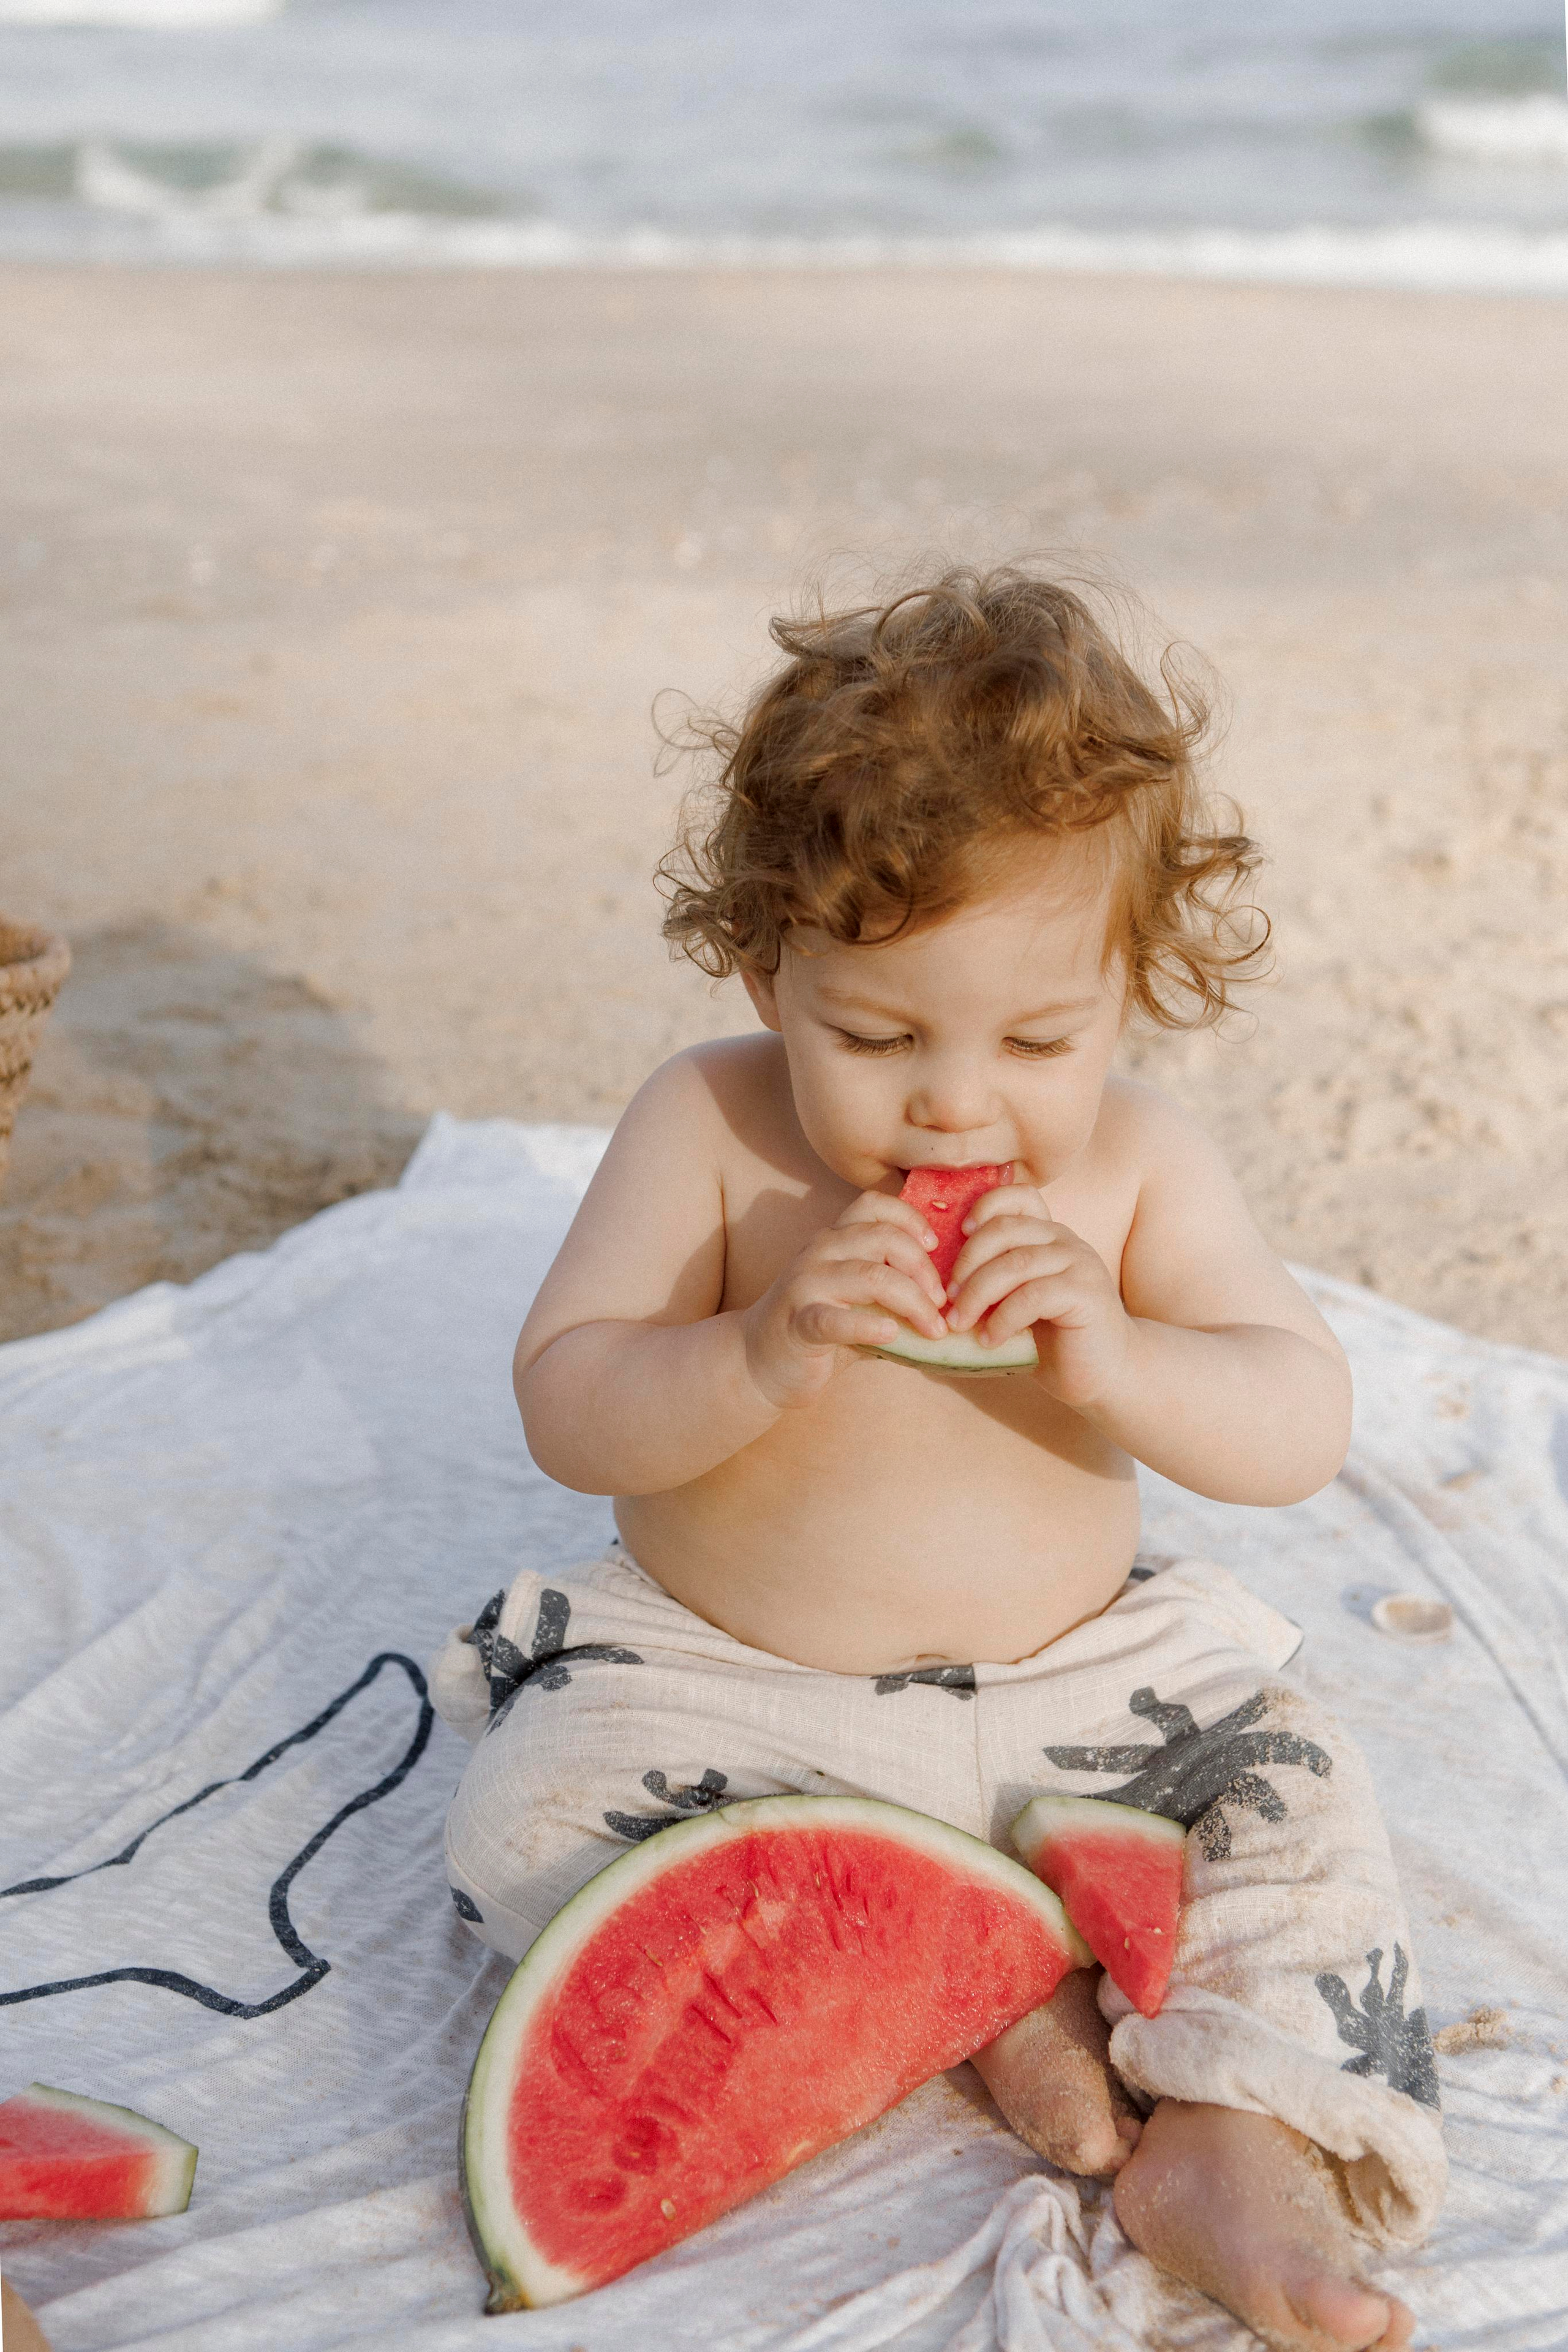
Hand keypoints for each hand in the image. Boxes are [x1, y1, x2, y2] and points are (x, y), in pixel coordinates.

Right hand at [741, 1190, 950, 1409]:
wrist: (759, 1362)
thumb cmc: (819, 1329)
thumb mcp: (858, 1300)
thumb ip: (893, 1290)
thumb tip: (951, 1295)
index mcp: (834, 1240)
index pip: (874, 1205)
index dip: (911, 1219)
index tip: (936, 1247)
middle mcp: (818, 1252)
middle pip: (883, 1238)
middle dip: (923, 1268)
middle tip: (943, 1302)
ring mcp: (805, 1285)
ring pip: (870, 1276)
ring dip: (912, 1302)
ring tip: (933, 1327)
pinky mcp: (798, 1323)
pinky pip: (836, 1319)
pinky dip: (868, 1325)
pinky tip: (891, 1334)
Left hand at [944, 1183, 1132, 1408]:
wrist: (1106, 1375)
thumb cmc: (1053, 1342)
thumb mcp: (1015, 1304)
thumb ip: (992, 1284)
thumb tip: (935, 1287)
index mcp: (1048, 1236)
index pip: (1018, 1196)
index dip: (985, 1207)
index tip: (958, 1235)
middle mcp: (1066, 1241)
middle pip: (1005, 1230)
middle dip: (966, 1263)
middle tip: (946, 1299)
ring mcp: (1079, 1264)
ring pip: (1016, 1263)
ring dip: (978, 1294)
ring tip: (959, 1323)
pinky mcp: (1086, 1294)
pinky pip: (1033, 1296)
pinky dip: (1003, 1319)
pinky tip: (989, 1340)